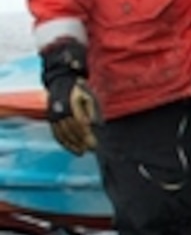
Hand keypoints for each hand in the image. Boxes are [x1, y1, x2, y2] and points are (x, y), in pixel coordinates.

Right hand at [39, 41, 94, 155]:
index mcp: (70, 106)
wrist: (61, 81)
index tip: (95, 144)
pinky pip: (56, 133)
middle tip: (92, 150)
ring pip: (62, 134)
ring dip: (72, 145)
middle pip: (72, 132)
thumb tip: (94, 124)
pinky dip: (63, 142)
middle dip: (82, 142)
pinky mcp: (51, 118)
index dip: (87, 136)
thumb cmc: (79, 89)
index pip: (80, 125)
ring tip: (82, 152)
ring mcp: (54, 116)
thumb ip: (92, 110)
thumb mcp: (88, 96)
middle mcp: (60, 112)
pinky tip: (72, 148)